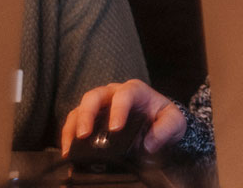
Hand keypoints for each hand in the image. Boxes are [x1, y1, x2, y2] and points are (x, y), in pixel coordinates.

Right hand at [61, 79, 186, 156]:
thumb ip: (166, 129)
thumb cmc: (164, 119)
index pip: (124, 95)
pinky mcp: (92, 120)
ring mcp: (100, 106)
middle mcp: (114, 94)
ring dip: (73, 127)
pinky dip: (69, 136)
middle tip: (84, 135)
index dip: (118, 109)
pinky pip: (75, 123)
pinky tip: (68, 152)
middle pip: (94, 96)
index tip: (115, 129)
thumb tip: (149, 143)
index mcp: (135, 91)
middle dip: (87, 114)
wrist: (160, 125)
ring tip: (70, 147)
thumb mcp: (174, 122)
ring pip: (80, 108)